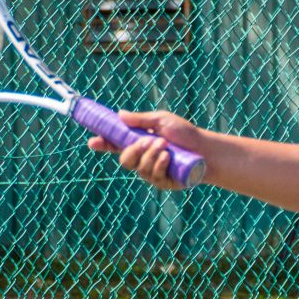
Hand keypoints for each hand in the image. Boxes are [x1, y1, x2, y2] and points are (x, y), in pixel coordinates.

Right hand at [88, 109, 208, 190]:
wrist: (206, 149)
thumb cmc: (185, 134)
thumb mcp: (162, 121)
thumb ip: (141, 120)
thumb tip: (120, 114)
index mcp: (139, 143)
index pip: (116, 145)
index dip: (103, 144)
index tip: (93, 142)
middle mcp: (143, 159)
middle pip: (124, 160)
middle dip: (134, 150)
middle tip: (148, 140)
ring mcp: (152, 173)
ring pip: (139, 168)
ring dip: (151, 155)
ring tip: (166, 145)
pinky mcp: (163, 183)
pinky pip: (153, 176)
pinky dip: (159, 165)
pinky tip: (168, 158)